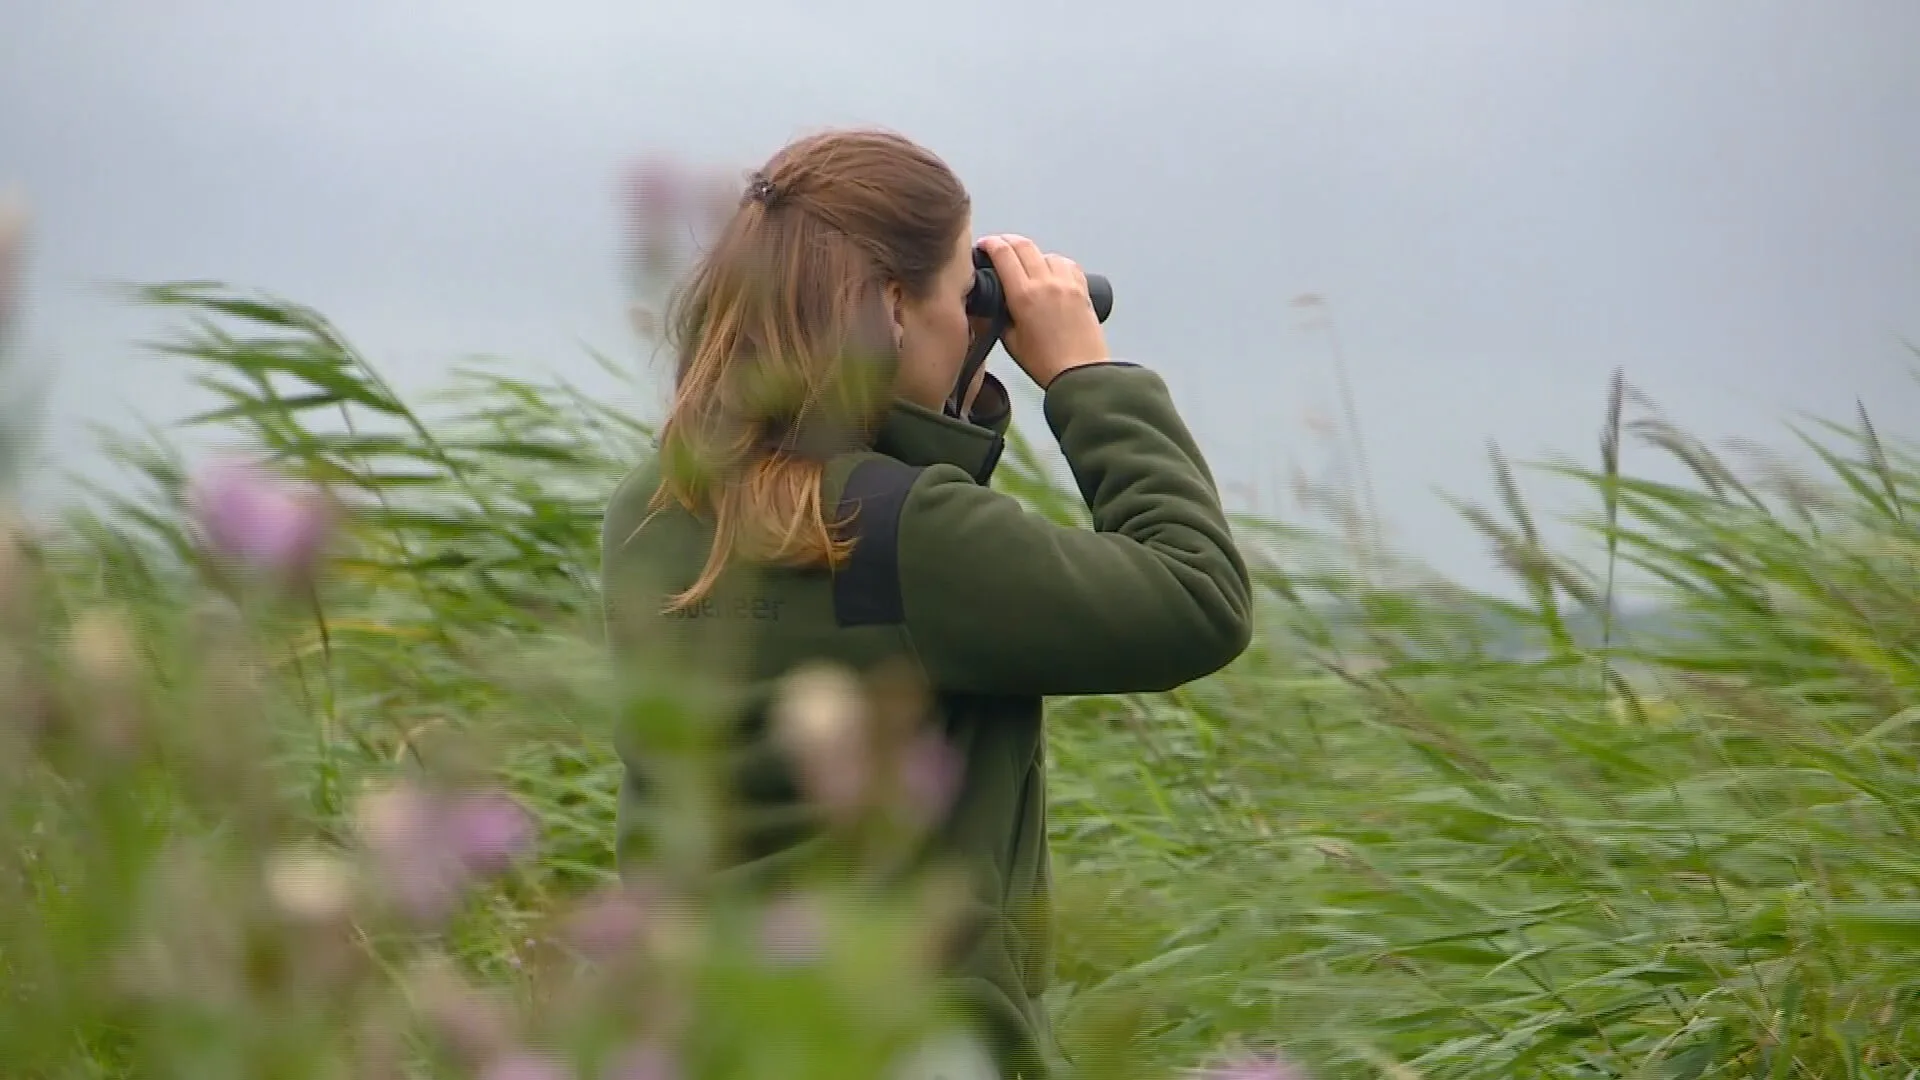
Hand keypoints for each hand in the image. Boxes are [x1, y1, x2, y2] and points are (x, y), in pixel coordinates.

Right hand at [976, 234, 1107, 388]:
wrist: (1081, 373)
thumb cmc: (1046, 363)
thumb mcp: (1010, 341)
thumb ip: (999, 317)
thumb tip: (993, 303)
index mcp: (1024, 295)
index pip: (1003, 254)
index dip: (990, 244)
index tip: (984, 245)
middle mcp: (1046, 283)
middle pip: (1024, 245)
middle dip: (1007, 241)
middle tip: (999, 245)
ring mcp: (1066, 283)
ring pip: (1046, 253)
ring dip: (1032, 253)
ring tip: (1026, 264)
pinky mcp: (1082, 289)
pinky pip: (1067, 264)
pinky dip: (1055, 263)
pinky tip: (1051, 272)